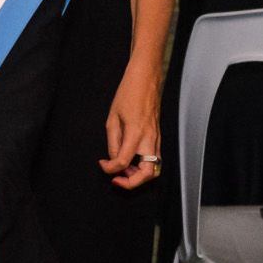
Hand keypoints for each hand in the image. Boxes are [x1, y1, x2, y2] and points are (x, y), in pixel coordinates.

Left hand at [99, 63, 162, 189]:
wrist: (146, 79)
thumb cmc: (129, 93)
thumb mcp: (113, 118)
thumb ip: (113, 142)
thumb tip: (113, 159)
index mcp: (136, 133)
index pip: (124, 162)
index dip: (110, 169)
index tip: (103, 165)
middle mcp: (150, 139)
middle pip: (147, 174)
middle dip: (131, 182)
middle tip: (117, 179)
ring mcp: (157, 139)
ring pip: (154, 169)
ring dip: (139, 175)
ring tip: (124, 170)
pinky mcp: (159, 138)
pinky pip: (155, 160)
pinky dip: (144, 166)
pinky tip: (132, 161)